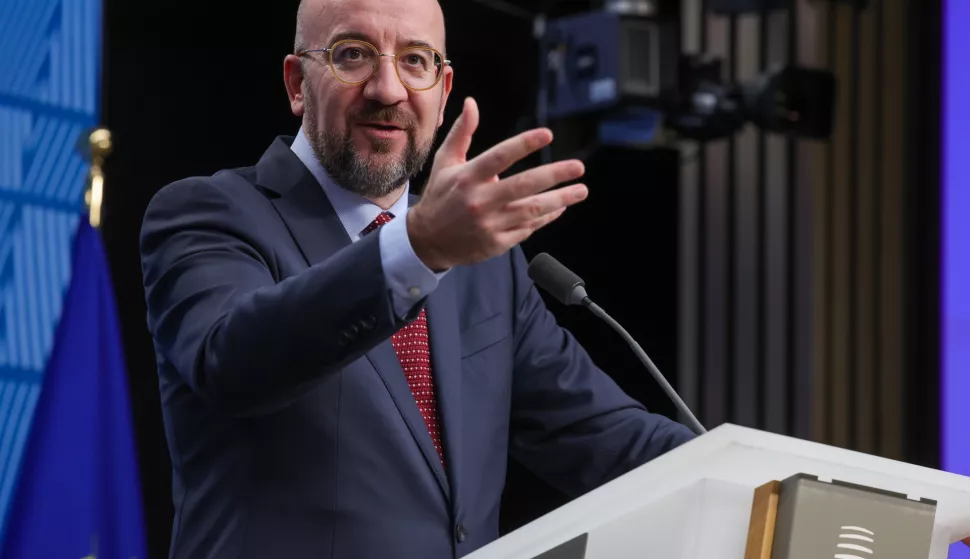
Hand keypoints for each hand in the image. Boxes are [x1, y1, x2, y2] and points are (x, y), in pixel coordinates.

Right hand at [407, 97, 587, 270]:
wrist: (427, 241)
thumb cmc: (440, 195)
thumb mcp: (445, 162)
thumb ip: (461, 132)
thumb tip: (471, 103)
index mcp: (468, 177)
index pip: (500, 157)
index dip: (524, 144)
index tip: (547, 134)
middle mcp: (480, 200)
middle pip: (523, 185)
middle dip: (555, 175)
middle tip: (578, 167)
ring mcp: (490, 224)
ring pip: (531, 210)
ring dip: (560, 200)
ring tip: (580, 190)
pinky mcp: (497, 243)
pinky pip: (528, 228)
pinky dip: (547, 217)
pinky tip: (561, 207)